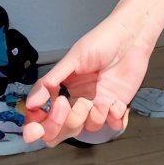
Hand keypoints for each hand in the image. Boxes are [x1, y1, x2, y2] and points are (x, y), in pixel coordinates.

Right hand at [22, 15, 152, 145]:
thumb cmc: (102, 41)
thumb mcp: (73, 59)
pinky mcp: (117, 104)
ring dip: (95, 117)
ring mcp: (99, 103)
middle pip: (66, 128)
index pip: (47, 116)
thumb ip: (52, 81)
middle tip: (73, 105)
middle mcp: (80, 99)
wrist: (131, 36)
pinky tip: (116, 104)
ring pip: (90, 127)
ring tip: (102, 99)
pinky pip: (113, 123)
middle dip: (66, 123)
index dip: (42, 125)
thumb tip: (32, 102)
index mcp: (65, 89)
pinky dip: (115, 118)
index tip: (40, 125)